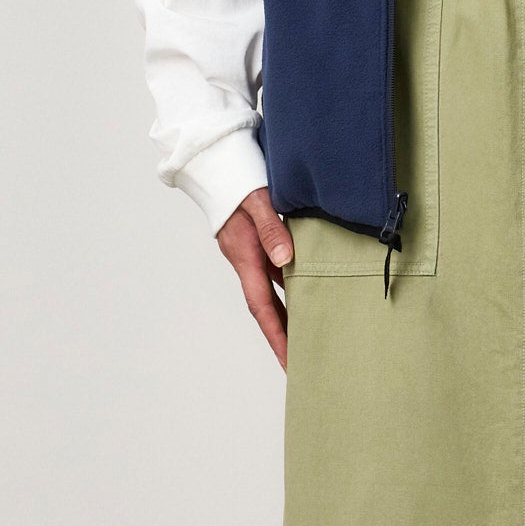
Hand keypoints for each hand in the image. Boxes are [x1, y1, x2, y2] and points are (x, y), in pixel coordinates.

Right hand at [217, 188, 291, 368]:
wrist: (214, 160)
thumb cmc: (236, 175)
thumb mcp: (257, 200)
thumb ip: (272, 229)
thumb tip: (286, 261)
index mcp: (244, 256)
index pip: (263, 307)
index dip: (277, 336)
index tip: (290, 362)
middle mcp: (246, 261)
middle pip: (266, 309)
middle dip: (282, 338)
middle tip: (302, 365)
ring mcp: (250, 254)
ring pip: (272, 293)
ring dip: (288, 317)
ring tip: (309, 340)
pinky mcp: (256, 245)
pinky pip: (275, 275)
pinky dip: (290, 290)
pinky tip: (308, 298)